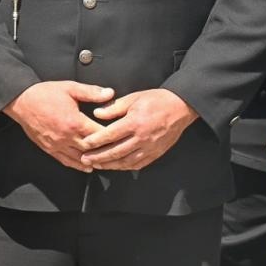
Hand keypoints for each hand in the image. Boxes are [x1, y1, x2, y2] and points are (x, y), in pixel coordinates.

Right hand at [3, 81, 113, 171]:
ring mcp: (57, 145)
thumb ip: (91, 92)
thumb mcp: (70, 88)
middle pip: (91, 149)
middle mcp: (66, 137)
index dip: (112, 135)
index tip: (121, 136)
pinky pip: (65, 160)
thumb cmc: (44, 93)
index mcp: (74, 122)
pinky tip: (86, 167)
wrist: (21, 101)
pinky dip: (77, 165)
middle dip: (104, 151)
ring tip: (105, 163)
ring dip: (93, 161)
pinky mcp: (49, 148)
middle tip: (117, 152)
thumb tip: (110, 93)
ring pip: (80, 159)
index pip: (99, 134)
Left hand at [80, 89, 198, 170]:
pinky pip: (138, 164)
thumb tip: (96, 113)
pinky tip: (115, 166)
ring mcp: (150, 147)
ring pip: (126, 161)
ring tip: (96, 165)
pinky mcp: (156, 153)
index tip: (84, 144)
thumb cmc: (156, 100)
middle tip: (85, 159)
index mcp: (135, 122)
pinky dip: (124, 167)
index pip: (110, 135)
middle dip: (98, 157)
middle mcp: (142, 138)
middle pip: (116, 151)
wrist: (181, 107)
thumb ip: (114, 107)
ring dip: (109, 165)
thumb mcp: (133, 98)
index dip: (95, 141)